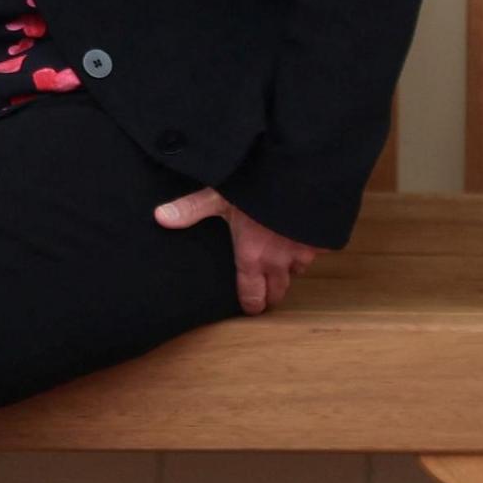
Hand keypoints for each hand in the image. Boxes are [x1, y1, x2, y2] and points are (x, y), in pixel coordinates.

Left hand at [154, 187, 321, 315]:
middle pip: (278, 289)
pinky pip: (315, 250)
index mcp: (252, 256)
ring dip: (289, 269)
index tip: (251, 309)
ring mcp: (305, 251)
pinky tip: (300, 238)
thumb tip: (160, 217)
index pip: (252, 293)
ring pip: (298, 270)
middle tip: (266, 297)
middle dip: (272, 294)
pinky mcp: (322, 238)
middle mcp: (280, 260)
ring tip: (280, 266)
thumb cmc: (258, 186)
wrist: (300, 174)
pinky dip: (307, 247)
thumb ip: (191, 209)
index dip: (251, 304)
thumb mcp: (218, 195)